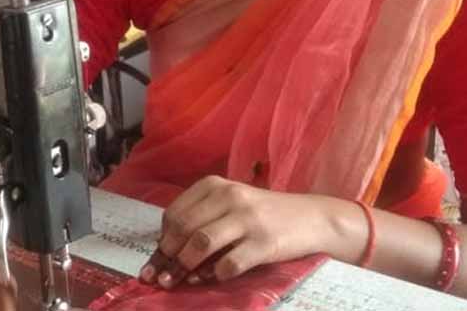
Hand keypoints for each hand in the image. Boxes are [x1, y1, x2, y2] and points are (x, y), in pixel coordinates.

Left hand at [139, 175, 345, 287]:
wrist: (310, 218)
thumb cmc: (262, 213)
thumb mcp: (230, 204)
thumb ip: (200, 218)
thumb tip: (166, 250)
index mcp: (214, 185)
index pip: (175, 213)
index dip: (162, 239)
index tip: (155, 260)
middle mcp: (228, 197)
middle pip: (184, 228)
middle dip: (167, 256)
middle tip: (160, 277)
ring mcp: (247, 219)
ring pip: (201, 243)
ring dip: (184, 266)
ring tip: (178, 281)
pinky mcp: (264, 242)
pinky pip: (229, 263)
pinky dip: (215, 275)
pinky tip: (212, 278)